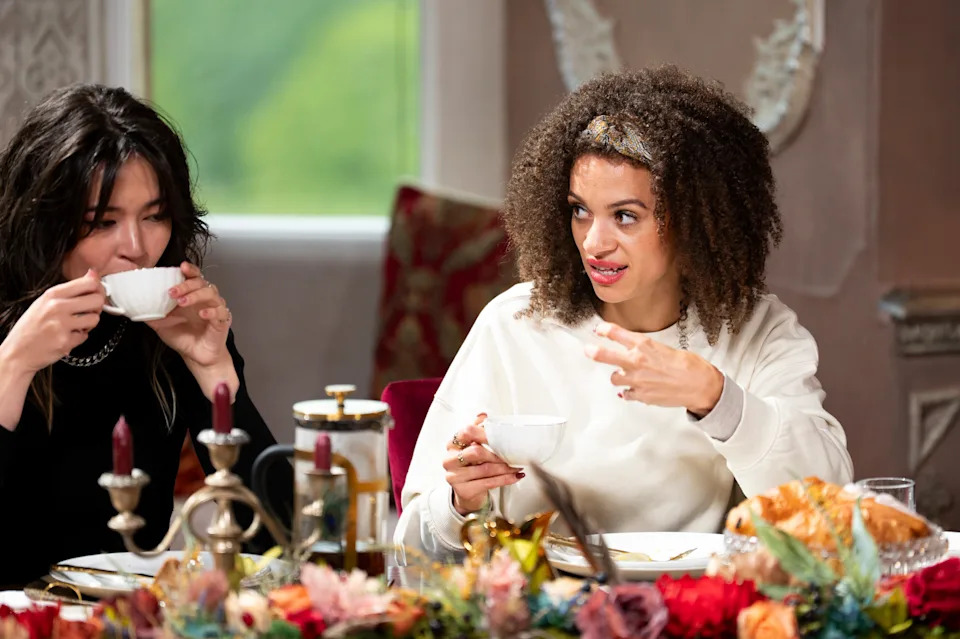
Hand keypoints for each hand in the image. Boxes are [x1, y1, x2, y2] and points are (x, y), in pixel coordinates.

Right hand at [0, 269, 105, 373]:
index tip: (95, 294)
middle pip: (97, 300)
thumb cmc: (31, 326)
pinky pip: (85, 336)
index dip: (98, 289)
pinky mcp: (66, 341)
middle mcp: (57, 307)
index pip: (89, 283)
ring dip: (89, 324)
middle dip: (96, 307)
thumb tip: (93, 274)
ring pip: (95, 319)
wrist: (18, 351)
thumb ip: (71, 289)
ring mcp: (61, 325)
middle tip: (87, 312)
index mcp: (52, 294)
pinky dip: (79, 337)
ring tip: (75, 325)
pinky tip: (67, 336)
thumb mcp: (45, 301)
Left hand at [147, 262, 237, 400]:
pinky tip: (202, 314)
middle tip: (172, 292)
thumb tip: (132, 306)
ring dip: (196, 295)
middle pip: (201, 282)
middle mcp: (204, 300)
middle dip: (186, 285)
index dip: (190, 269)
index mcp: (192, 296)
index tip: (181, 267)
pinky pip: (220, 311)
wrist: (196, 357)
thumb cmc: (183, 338)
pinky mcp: (222, 321)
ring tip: (182, 302)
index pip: (194, 277)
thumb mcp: (161, 325)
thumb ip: (150, 313)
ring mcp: (214, 309)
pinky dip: (211, 311)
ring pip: (211, 293)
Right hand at [444, 413, 523, 515]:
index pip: (465, 433)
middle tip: (512, 454)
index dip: (484, 433)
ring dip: (505, 468)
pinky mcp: (463, 491)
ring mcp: (454, 477)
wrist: (466, 491)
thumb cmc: (471, 465)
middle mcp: (449, 460)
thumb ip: (476, 429)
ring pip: (485, 469)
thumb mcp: (471, 446)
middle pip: (476, 452)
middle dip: (497, 454)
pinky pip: (489, 483)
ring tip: (517, 466)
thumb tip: (483, 414)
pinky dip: (505, 479)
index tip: (501, 435)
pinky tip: (515, 477)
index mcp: (452, 445)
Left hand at [586, 321, 723, 416]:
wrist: (700, 385)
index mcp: (645, 345)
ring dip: (618, 376)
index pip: (617, 333)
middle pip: (605, 355)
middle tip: (588, 350)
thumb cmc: (690, 366)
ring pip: (614, 378)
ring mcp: (637, 379)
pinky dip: (628, 392)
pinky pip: (626, 394)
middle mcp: (637, 361)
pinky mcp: (640, 395)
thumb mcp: (666, 349)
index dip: (605, 330)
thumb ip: (647, 350)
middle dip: (594, 352)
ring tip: (626, 375)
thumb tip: (637, 352)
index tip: (600, 329)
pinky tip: (634, 390)